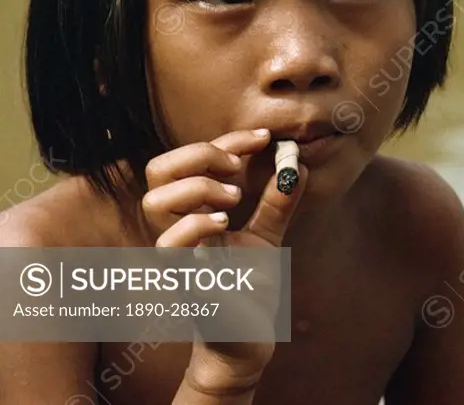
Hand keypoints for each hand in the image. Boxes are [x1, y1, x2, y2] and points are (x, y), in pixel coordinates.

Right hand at [141, 129, 307, 387]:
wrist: (245, 334)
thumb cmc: (247, 283)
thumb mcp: (267, 234)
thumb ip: (278, 200)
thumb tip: (298, 164)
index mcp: (192, 207)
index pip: (191, 158)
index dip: (226, 140)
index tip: (264, 139)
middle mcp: (175, 224)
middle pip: (158, 169)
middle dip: (200, 154)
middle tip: (236, 166)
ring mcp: (173, 251)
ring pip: (155, 201)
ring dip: (199, 188)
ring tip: (234, 200)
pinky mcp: (180, 277)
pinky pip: (168, 244)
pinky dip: (196, 226)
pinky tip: (225, 224)